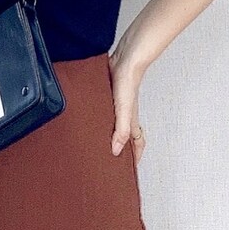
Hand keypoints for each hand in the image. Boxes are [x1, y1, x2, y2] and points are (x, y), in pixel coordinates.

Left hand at [107, 49, 146, 164]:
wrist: (125, 60)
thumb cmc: (127, 83)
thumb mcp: (123, 111)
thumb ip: (121, 130)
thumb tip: (115, 151)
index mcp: (131, 122)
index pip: (137, 143)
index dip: (136, 157)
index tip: (130, 169)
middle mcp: (125, 116)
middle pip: (126, 136)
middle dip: (122, 149)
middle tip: (112, 160)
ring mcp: (118, 106)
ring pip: (117, 125)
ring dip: (111, 135)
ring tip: (99, 144)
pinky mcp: (109, 96)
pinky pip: (108, 113)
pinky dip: (103, 120)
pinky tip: (91, 120)